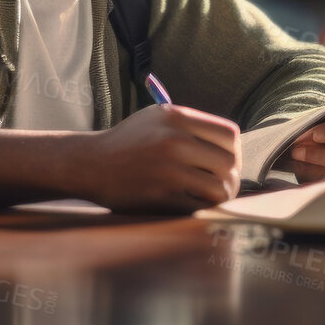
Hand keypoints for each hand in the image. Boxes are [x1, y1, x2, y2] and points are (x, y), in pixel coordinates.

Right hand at [78, 104, 239, 212]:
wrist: (89, 164)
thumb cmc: (128, 141)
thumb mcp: (157, 118)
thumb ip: (192, 125)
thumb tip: (233, 146)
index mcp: (177, 117)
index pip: (230, 135)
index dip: (234, 151)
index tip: (225, 161)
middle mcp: (175, 141)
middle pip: (230, 163)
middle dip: (230, 176)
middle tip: (222, 183)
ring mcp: (168, 170)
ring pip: (220, 188)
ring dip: (219, 195)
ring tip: (209, 195)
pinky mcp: (161, 197)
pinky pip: (200, 206)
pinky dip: (201, 207)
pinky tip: (191, 203)